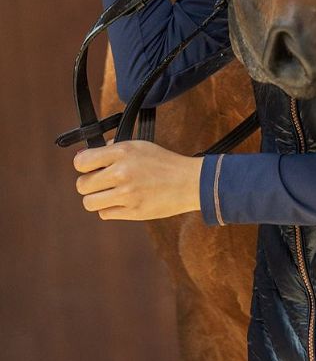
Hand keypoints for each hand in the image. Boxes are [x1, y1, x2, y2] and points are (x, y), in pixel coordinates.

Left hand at [73, 140, 204, 220]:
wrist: (189, 181)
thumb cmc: (163, 162)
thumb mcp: (139, 146)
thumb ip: (113, 150)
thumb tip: (84, 157)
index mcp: (122, 152)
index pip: (81, 162)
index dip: (83, 165)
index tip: (90, 167)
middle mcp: (122, 172)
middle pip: (82, 185)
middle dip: (89, 184)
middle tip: (103, 182)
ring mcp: (127, 194)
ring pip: (89, 202)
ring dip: (97, 199)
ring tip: (110, 194)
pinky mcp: (132, 211)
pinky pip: (105, 214)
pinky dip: (111, 209)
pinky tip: (123, 202)